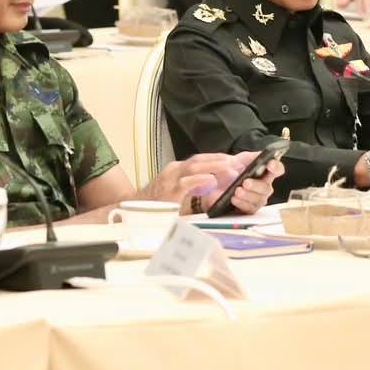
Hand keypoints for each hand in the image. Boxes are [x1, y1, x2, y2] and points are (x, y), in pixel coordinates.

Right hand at [148, 152, 280, 214]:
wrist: (131, 210)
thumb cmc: (156, 203)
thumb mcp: (175, 191)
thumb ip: (192, 186)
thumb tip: (215, 183)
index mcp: (176, 170)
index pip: (199, 160)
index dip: (217, 158)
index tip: (234, 160)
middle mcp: (173, 171)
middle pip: (199, 160)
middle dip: (220, 160)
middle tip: (238, 162)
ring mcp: (169, 180)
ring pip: (193, 168)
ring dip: (214, 167)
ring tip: (231, 169)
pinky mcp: (166, 192)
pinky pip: (185, 184)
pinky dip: (199, 180)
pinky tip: (212, 180)